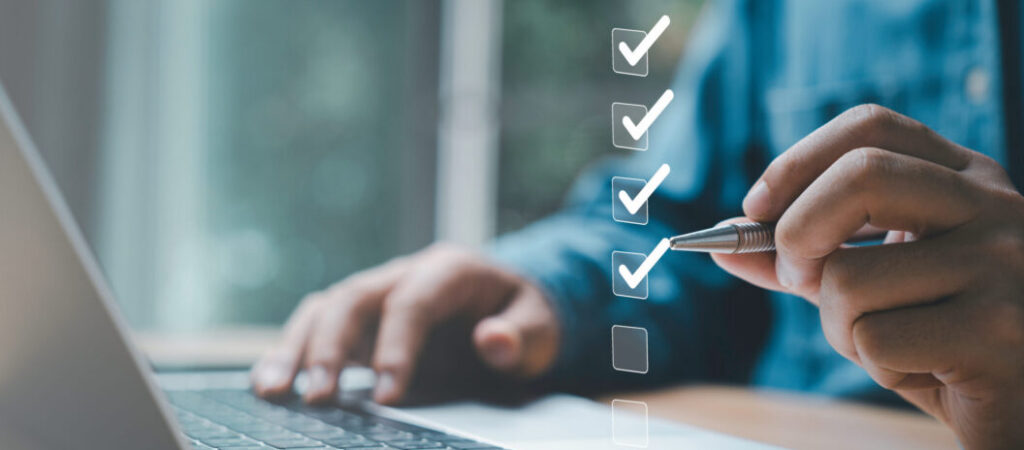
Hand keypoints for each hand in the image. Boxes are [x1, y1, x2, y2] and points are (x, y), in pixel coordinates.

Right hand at [250, 243, 559, 404]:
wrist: (509, 305)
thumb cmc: (524, 315)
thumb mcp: (541, 326)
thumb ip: (524, 334)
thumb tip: (493, 340)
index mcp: (450, 269)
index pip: (413, 301)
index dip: (398, 347)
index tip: (390, 397)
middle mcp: (404, 275)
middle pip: (355, 298)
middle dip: (332, 346)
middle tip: (318, 395)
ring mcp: (377, 296)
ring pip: (325, 309)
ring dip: (296, 348)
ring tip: (272, 390)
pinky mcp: (361, 322)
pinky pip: (317, 327)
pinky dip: (290, 353)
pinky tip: (268, 384)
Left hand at [712, 104, 1023, 447]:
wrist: (1022, 405)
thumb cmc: (944, 339)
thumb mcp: (872, 285)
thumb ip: (806, 258)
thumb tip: (724, 242)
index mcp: (967, 178)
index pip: (871, 127)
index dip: (796, 161)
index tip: (756, 209)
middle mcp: (994, 206)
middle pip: (858, 177)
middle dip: (797, 234)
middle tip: (795, 278)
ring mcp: (1004, 264)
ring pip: (851, 276)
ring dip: (841, 327)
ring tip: (892, 344)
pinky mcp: (999, 330)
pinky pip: (878, 338)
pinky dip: (877, 366)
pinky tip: (925, 372)